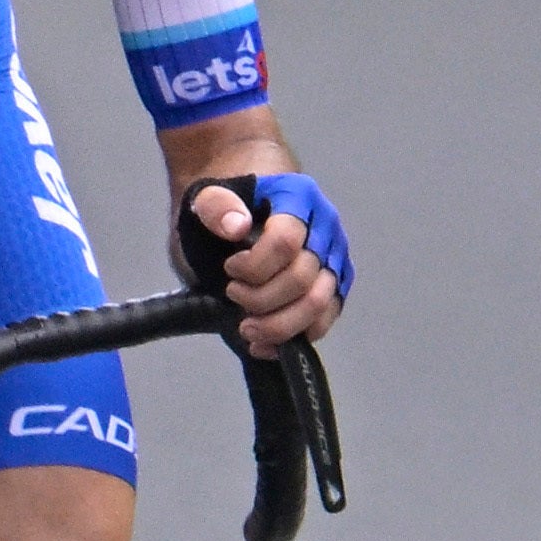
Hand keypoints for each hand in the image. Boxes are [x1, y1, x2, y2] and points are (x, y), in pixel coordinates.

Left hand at [188, 174, 347, 357]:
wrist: (240, 203)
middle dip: (262, 298)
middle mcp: (325, 227)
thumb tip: (237, 226)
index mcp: (298, 197)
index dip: (255, 264)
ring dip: (280, 325)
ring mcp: (333, 258)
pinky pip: (324, 319)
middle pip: (304, 277)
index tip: (229, 268)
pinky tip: (263, 345)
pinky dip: (295, 338)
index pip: (286, 241)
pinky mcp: (333, 285)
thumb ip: (215, 205)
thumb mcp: (207, 194)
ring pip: (320, 303)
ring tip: (247, 329)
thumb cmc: (225, 202)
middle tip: (231, 296)